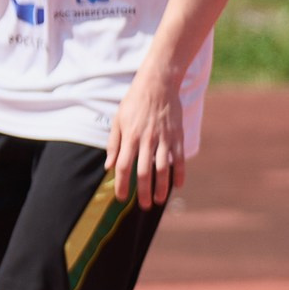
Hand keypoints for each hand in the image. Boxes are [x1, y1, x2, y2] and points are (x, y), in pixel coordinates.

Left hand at [105, 65, 186, 207]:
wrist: (158, 84)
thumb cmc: (134, 103)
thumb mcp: (118, 120)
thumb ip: (114, 144)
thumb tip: (109, 167)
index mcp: (130, 137)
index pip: (124, 167)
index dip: (122, 184)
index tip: (121, 197)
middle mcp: (147, 140)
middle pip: (144, 172)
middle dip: (144, 192)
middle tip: (143, 205)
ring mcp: (164, 138)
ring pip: (163, 168)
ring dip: (162, 187)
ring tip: (160, 201)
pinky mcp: (177, 136)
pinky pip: (179, 158)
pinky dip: (179, 173)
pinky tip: (178, 185)